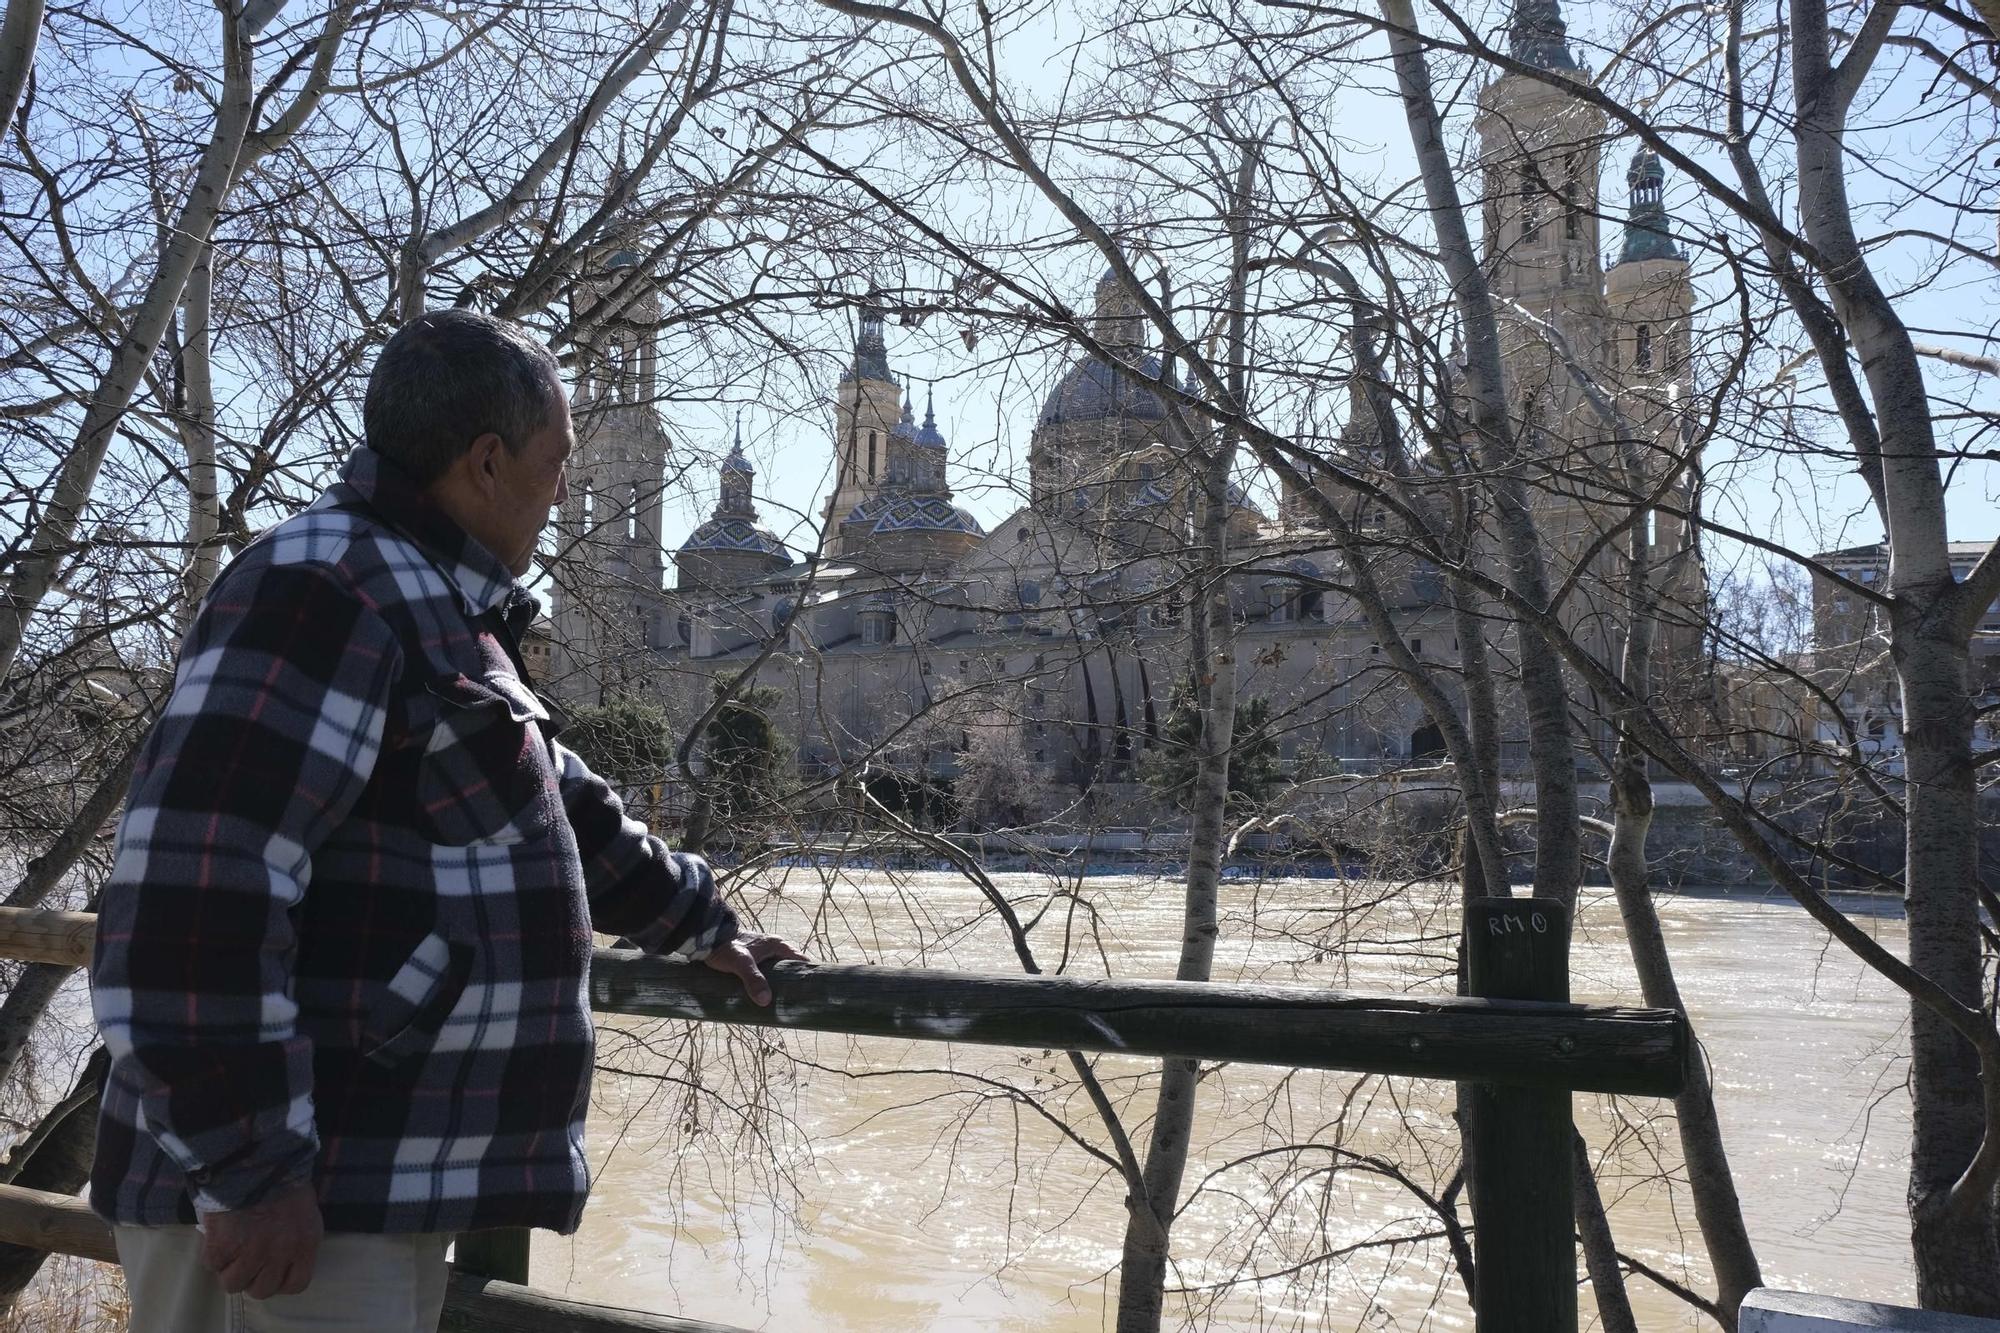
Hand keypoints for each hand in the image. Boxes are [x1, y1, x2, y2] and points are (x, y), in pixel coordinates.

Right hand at [199, 1179, 322, 1298]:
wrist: (255, 1158)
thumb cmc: (280, 1177)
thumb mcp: (300, 1208)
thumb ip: (293, 1236)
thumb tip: (275, 1258)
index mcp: (306, 1242)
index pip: (296, 1283)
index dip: (279, 1280)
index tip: (269, 1270)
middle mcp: (281, 1253)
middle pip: (262, 1290)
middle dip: (252, 1277)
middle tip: (245, 1258)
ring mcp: (251, 1253)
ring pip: (234, 1284)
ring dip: (229, 1268)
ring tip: (229, 1247)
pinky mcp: (223, 1246)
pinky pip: (212, 1265)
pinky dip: (211, 1252)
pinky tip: (218, 1233)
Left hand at [701, 931, 806, 1005]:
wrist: (706, 937)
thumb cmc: (726, 947)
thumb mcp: (741, 963)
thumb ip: (753, 979)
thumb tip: (766, 1001)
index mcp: (778, 945)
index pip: (802, 961)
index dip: (807, 976)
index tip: (811, 993)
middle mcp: (774, 949)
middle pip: (791, 969)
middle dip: (793, 984)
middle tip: (796, 1004)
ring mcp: (764, 954)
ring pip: (779, 972)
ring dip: (779, 985)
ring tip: (782, 1005)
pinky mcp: (754, 961)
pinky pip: (768, 974)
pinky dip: (769, 984)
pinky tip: (766, 996)